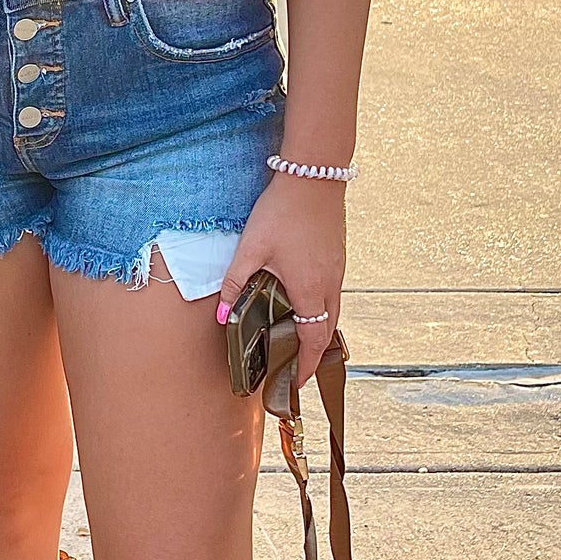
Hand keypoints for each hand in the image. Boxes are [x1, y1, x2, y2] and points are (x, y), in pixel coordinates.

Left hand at [216, 173, 346, 385]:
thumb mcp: (251, 248)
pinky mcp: (338, 256)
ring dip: (318, 329)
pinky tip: (303, 302)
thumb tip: (222, 315)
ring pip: (332, 311)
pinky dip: (321, 308)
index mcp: (310, 289)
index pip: (312, 340)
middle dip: (312, 353)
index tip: (296, 383)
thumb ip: (236, 283)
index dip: (305, 365)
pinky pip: (333, 293)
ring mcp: (338, 270)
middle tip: (295, 368)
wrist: (314, 177)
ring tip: (297, 339)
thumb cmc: (282, 211)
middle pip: (326, 330)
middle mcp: (330, 284)